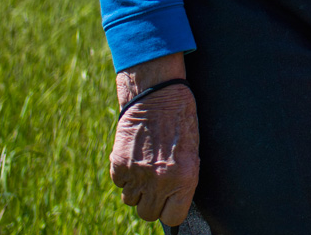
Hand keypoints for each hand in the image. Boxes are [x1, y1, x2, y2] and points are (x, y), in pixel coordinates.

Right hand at [110, 53, 199, 225]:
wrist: (157, 94)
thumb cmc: (180, 119)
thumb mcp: (191, 152)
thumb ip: (181, 180)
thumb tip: (171, 202)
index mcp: (184, 178)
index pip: (173, 217)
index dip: (170, 210)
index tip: (168, 203)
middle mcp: (161, 181)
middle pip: (148, 213)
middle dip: (151, 201)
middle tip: (155, 184)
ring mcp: (138, 174)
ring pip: (130, 201)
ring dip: (136, 189)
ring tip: (145, 167)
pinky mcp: (119, 165)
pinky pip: (119, 184)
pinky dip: (124, 175)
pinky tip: (134, 156)